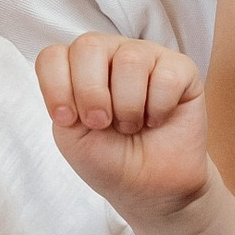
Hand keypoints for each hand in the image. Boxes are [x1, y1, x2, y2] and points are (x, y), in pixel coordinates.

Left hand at [36, 35, 212, 223]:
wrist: (152, 188)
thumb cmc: (111, 159)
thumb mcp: (72, 135)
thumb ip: (63, 98)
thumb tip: (76, 71)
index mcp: (78, 68)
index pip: (53, 56)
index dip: (56, 89)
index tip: (68, 120)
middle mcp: (111, 54)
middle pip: (88, 46)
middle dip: (91, 93)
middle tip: (102, 123)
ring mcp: (147, 57)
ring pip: (130, 60)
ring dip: (128, 107)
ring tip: (133, 125)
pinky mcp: (181, 70)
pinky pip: (166, 77)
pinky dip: (159, 109)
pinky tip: (158, 119)